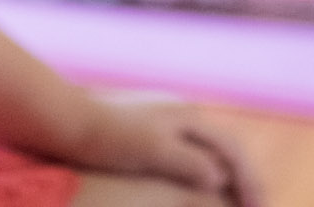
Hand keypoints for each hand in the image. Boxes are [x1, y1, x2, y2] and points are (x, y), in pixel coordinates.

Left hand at [66, 96, 262, 206]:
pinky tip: (195, 197)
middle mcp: (182, 115)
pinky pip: (187, 158)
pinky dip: (200, 178)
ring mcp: (164, 123)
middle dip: (244, 180)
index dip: (250, 181)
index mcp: (188, 116)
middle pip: (225, 149)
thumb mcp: (150, 151)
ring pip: (206, 154)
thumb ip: (187, 162)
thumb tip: (219, 177)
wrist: (63, 121)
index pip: (233, 150)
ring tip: (233, 205)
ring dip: (224, 180)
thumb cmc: (105, 137)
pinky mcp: (147, 134)